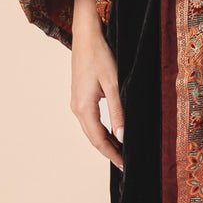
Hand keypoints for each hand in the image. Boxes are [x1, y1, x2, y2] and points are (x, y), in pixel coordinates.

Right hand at [71, 0, 123, 169]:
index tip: (126, 166)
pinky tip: (114, 134)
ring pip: (91, 130)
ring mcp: (76, 103)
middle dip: (110, 152)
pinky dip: (102, 131)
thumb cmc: (100, 55)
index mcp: (83, 107)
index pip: (99, 140)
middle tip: (127, 164)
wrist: (86, 35)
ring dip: (106, 143)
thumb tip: (123, 137)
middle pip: (93, 138)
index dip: (113, 155)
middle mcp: (76, 108)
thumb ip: (119, 111)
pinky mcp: (80, 97)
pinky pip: (90, 121)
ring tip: (123, 153)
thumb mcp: (113, 84)